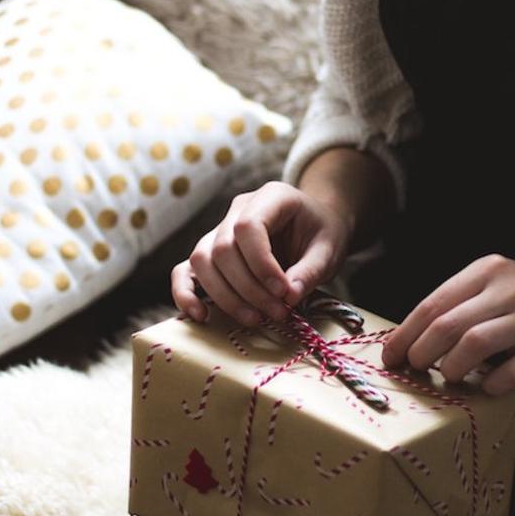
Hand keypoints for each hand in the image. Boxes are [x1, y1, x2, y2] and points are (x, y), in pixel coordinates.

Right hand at [171, 181, 351, 326]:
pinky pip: (185, 270)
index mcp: (271, 196)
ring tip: (256, 319)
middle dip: (249, 289)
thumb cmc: (322, 234)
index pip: (248, 227)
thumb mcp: (329, 249)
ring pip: (202, 261)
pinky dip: (185, 293)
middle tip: (278, 313)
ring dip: (226, 297)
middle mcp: (238, 209)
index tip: (284, 292)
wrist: (315, 228)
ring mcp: (219, 229)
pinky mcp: (210, 252)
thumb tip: (288, 296)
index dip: (261, 264)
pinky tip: (200, 315)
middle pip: (223, 249)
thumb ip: (311, 271)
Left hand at [381, 254, 514, 395]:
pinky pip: (511, 372)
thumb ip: (459, 305)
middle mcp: (510, 290)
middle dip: (422, 352)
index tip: (391, 354)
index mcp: (488, 271)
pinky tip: (487, 386)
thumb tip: (409, 340)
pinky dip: (491, 384)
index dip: (406, 333)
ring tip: (450, 377)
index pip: (434, 303)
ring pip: (474, 345)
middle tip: (416, 369)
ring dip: (453, 368)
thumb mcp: (496, 287)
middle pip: (448, 324)